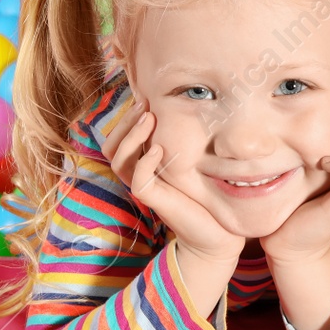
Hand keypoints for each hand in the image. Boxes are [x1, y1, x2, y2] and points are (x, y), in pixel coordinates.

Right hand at [104, 97, 244, 262]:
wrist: (218, 231)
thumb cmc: (206, 192)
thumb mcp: (190, 160)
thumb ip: (179, 140)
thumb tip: (184, 106)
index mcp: (142, 165)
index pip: (117, 139)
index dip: (125, 119)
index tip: (145, 98)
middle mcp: (138, 176)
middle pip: (111, 147)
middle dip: (125, 122)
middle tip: (144, 103)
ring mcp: (145, 189)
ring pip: (119, 161)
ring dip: (132, 136)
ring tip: (150, 118)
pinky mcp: (155, 202)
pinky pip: (138, 181)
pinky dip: (145, 161)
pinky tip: (159, 148)